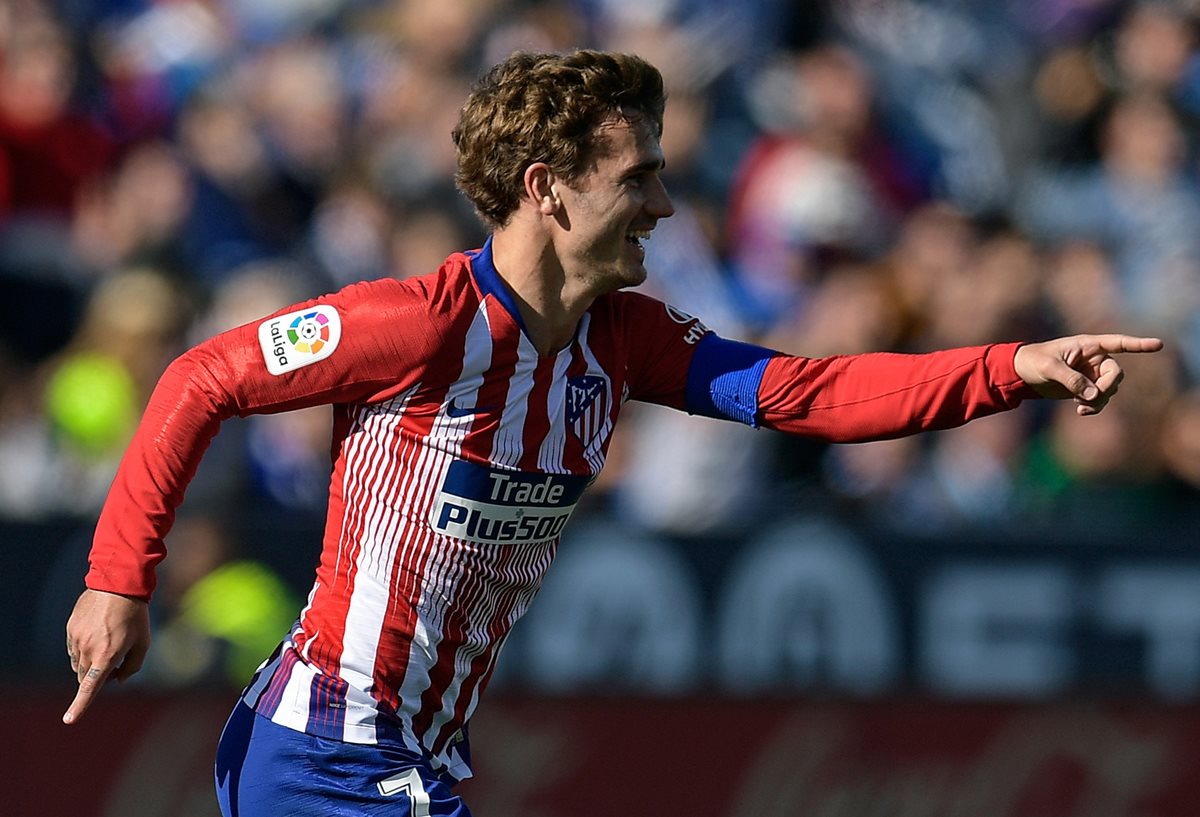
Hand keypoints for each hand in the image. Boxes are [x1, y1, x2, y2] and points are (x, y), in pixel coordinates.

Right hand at [63, 588, 150, 724]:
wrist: (117, 584)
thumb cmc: (136, 615)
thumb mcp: (143, 642)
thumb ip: (132, 666)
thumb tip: (118, 680)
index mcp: (107, 655)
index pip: (90, 687)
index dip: (80, 706)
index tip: (70, 720)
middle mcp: (88, 649)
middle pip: (86, 677)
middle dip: (97, 677)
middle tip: (116, 660)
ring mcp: (76, 639)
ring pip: (78, 664)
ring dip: (90, 663)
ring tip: (108, 642)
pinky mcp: (70, 629)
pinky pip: (73, 648)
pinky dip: (83, 650)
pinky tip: (97, 634)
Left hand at [1013, 334, 1163, 415]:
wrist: (1021, 373)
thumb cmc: (1033, 361)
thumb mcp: (1049, 368)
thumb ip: (1071, 379)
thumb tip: (1094, 395)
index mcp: (1088, 345)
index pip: (1118, 343)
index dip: (1138, 344)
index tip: (1158, 344)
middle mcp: (1094, 358)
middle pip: (1116, 374)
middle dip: (1107, 388)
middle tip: (1092, 398)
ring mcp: (1092, 374)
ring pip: (1110, 389)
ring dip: (1099, 401)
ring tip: (1080, 407)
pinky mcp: (1086, 387)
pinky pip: (1100, 399)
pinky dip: (1094, 406)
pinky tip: (1080, 410)